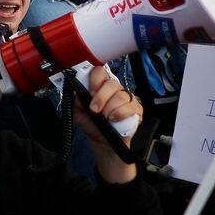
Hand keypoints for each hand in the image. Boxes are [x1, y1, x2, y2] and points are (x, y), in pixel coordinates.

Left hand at [73, 65, 140, 182]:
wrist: (103, 142)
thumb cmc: (92, 124)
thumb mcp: (78, 112)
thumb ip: (77, 100)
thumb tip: (80, 93)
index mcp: (101, 86)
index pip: (100, 72)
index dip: (95, 79)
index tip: (90, 92)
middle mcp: (115, 90)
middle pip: (111, 83)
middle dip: (101, 97)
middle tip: (94, 109)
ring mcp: (128, 99)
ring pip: (121, 96)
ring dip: (109, 108)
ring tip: (105, 117)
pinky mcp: (137, 109)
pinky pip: (130, 107)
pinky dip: (119, 114)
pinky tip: (114, 120)